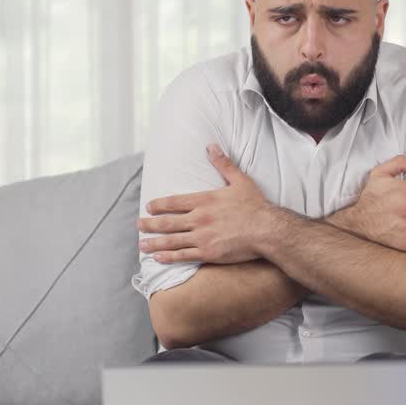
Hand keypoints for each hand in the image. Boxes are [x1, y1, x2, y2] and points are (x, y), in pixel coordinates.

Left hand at [138, 143, 272, 263]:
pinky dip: (169, 257)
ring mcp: (201, 236)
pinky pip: (183, 255)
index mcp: (204, 200)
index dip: (159, 205)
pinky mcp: (208, 252)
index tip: (149, 207)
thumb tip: (211, 146)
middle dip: (150, 224)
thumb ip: (223, 164)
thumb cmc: (255, 206)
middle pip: (168, 222)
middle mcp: (199, 218)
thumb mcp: (240, 180)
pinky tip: (158, 258)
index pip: (174, 202)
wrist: (267, 229)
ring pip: (171, 240)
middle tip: (138, 225)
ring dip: (154, 242)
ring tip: (142, 244)